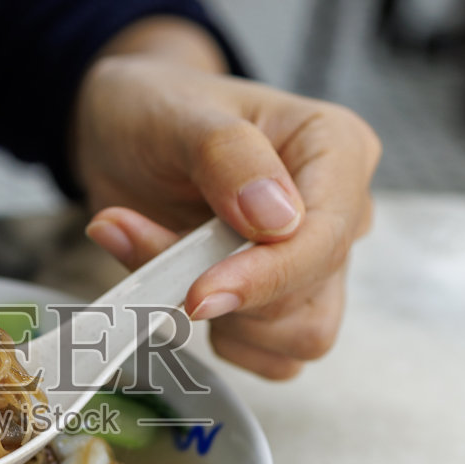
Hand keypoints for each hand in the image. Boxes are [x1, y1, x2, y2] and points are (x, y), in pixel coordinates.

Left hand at [71, 21, 379, 379]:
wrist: (125, 133)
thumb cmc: (157, 109)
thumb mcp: (178, 114)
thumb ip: (226, 157)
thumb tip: (276, 220)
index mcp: (336, 148)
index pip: (326, 236)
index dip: (266, 276)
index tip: (199, 295)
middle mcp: (340, 209)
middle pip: (314, 298)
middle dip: (234, 298)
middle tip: (157, 255)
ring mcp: (314, 260)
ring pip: (298, 337)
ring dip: (224, 321)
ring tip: (165, 264)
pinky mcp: (283, 299)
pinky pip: (269, 355)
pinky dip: (218, 335)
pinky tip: (179, 287)